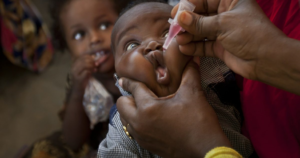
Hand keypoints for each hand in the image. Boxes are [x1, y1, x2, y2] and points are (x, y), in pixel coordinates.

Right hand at [71, 54, 97, 88]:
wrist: (78, 90)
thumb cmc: (82, 79)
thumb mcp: (85, 70)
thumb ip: (88, 64)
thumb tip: (94, 57)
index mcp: (74, 64)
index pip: (82, 56)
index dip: (90, 57)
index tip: (94, 61)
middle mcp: (73, 68)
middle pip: (84, 60)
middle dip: (92, 62)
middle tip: (96, 65)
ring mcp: (75, 73)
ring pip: (85, 65)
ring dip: (92, 66)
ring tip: (94, 69)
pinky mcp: (78, 79)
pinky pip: (86, 72)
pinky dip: (91, 71)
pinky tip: (93, 73)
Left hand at [117, 62, 230, 156]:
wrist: (205, 150)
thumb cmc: (198, 121)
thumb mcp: (193, 94)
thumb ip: (189, 73)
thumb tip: (192, 58)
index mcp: (148, 108)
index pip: (134, 88)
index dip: (130, 81)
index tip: (123, 78)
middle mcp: (139, 123)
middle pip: (121, 104)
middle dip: (128, 96)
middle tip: (141, 93)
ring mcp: (141, 136)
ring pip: (124, 118)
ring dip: (130, 110)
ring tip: (144, 105)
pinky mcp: (146, 144)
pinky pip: (132, 129)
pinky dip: (135, 122)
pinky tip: (149, 118)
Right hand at [171, 0, 285, 80]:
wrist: (266, 60)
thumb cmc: (249, 34)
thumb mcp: (222, 24)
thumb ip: (199, 23)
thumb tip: (180, 17)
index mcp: (230, 1)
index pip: (204, 0)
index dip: (188, 6)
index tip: (175, 14)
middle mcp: (225, 15)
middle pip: (200, 16)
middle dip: (187, 23)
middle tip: (175, 30)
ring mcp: (222, 32)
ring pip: (201, 32)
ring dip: (189, 36)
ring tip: (179, 41)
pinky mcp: (220, 47)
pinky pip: (204, 46)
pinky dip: (194, 47)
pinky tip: (185, 49)